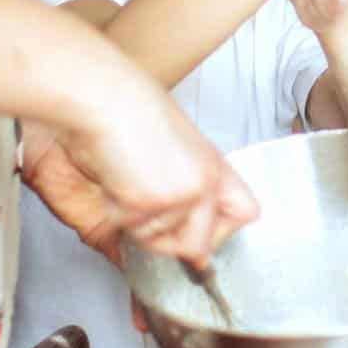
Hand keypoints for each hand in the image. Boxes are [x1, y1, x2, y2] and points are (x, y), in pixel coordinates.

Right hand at [30, 72, 259, 266]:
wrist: (101, 97)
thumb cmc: (129, 110)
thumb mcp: (176, 147)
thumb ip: (188, 188)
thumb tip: (197, 250)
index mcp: (215, 166)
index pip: (245, 214)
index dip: (220, 230)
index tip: (199, 234)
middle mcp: (206, 184)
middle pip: (199, 245)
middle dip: (169, 239)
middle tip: (145, 203)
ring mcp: (181, 197)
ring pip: (159, 243)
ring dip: (136, 224)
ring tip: (126, 181)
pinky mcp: (151, 204)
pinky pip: (130, 232)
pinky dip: (116, 214)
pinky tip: (114, 180)